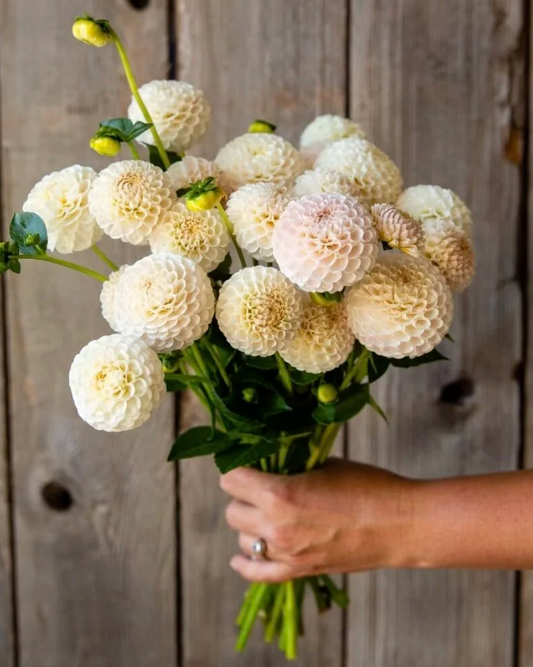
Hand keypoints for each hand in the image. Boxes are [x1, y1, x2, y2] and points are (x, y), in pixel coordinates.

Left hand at [220, 458, 414, 582]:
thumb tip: (269, 462)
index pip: (231, 480)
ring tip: (270, 513)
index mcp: (280, 493)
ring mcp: (286, 554)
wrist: (400, 524)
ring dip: (251, 525)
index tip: (247, 466)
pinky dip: (246, 564)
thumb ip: (291, 466)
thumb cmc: (367, 485)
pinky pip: (257, 574)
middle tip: (262, 488)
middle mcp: (275, 526)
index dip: (238, 470)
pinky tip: (241, 556)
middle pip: (232, 511)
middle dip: (244, 497)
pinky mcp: (298, 572)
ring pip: (243, 539)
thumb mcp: (324, 464)